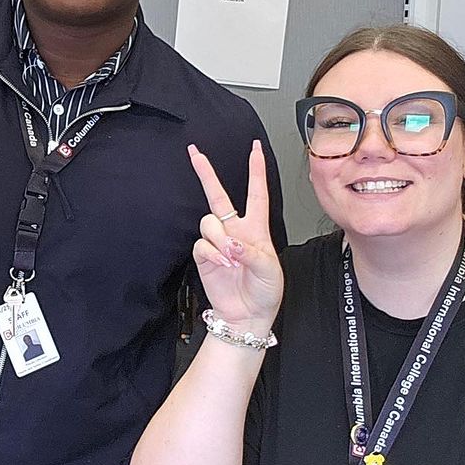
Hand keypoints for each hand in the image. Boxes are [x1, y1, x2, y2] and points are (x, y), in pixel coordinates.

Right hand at [187, 140, 282, 332]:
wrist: (248, 315)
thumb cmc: (265, 291)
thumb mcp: (270, 269)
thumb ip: (251, 253)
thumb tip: (232, 244)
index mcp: (256, 228)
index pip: (256, 192)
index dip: (256, 170)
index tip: (254, 149)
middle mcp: (235, 231)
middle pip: (218, 195)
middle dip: (205, 173)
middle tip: (195, 154)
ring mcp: (218, 243)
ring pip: (208, 222)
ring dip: (218, 239)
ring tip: (230, 257)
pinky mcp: (205, 257)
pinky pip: (201, 245)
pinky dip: (212, 254)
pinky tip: (223, 264)